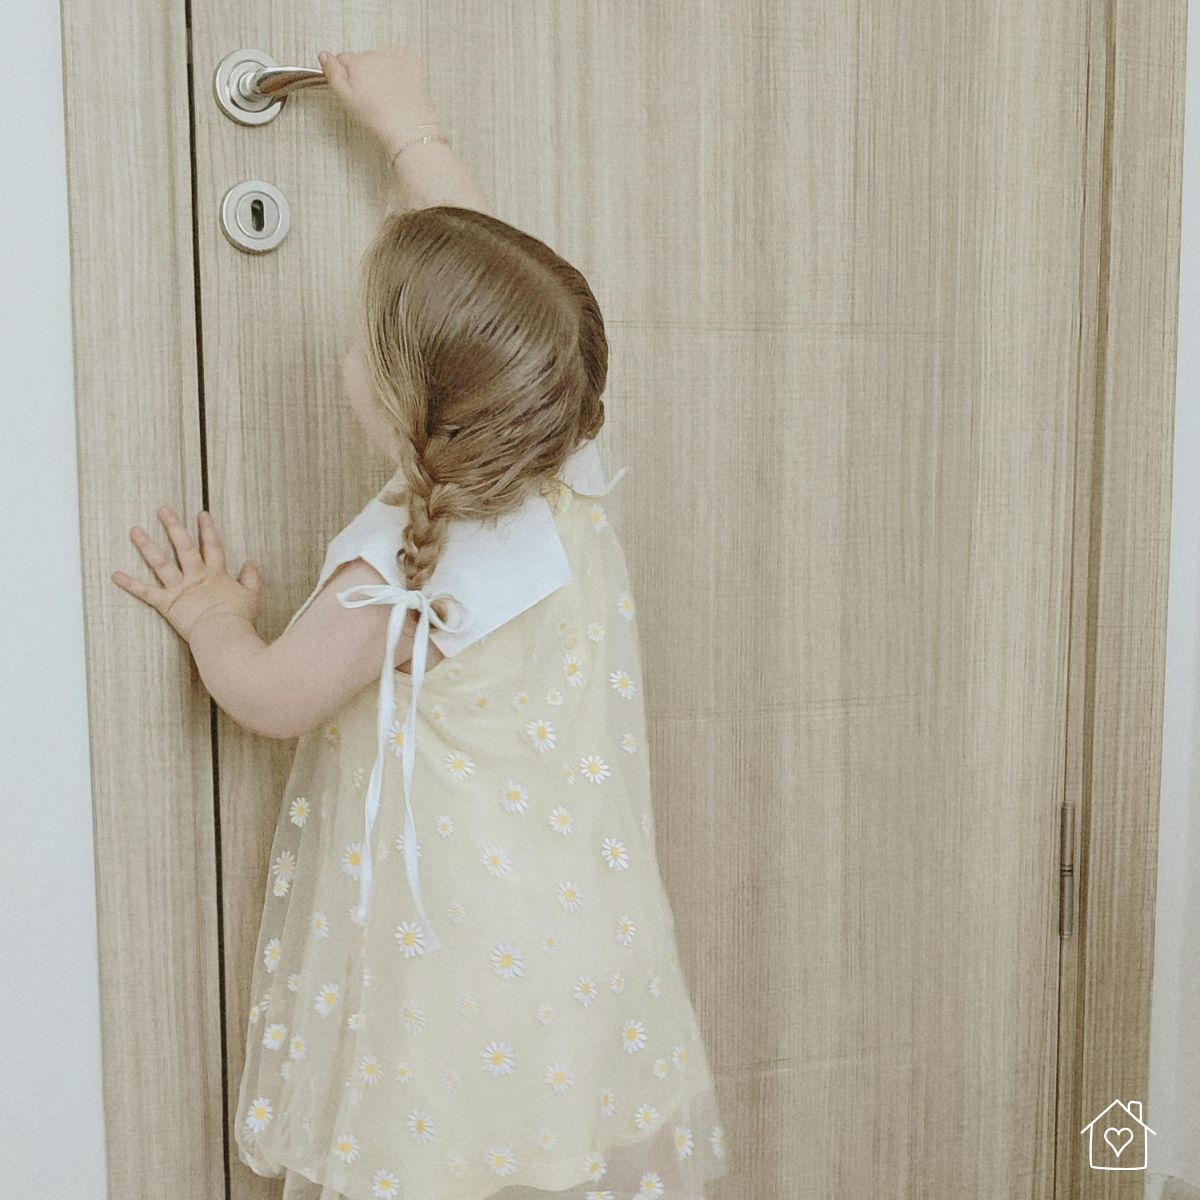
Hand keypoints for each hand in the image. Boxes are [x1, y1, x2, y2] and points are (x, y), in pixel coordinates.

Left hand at [111, 507, 260, 643]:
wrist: (222, 634)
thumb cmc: (238, 618)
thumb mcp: (251, 596)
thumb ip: (251, 578)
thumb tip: (252, 563)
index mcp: (216, 574)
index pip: (212, 546)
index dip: (207, 530)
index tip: (201, 514)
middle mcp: (196, 576)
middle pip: (184, 547)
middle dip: (173, 527)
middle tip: (163, 510)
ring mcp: (179, 588)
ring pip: (161, 563)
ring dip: (147, 546)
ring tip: (135, 531)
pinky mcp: (167, 604)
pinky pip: (146, 592)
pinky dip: (130, 584)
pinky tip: (115, 574)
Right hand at [317, 43, 441, 157]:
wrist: (408, 128)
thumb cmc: (378, 118)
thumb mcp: (345, 99)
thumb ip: (332, 73)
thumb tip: (324, 55)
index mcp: (356, 63)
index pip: (342, 59)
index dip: (345, 75)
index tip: (353, 89)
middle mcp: (375, 55)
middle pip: (362, 58)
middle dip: (363, 73)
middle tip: (371, 97)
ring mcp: (394, 57)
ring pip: (380, 57)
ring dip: (380, 68)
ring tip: (386, 93)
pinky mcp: (412, 62)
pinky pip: (400, 56)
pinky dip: (398, 66)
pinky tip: (398, 83)